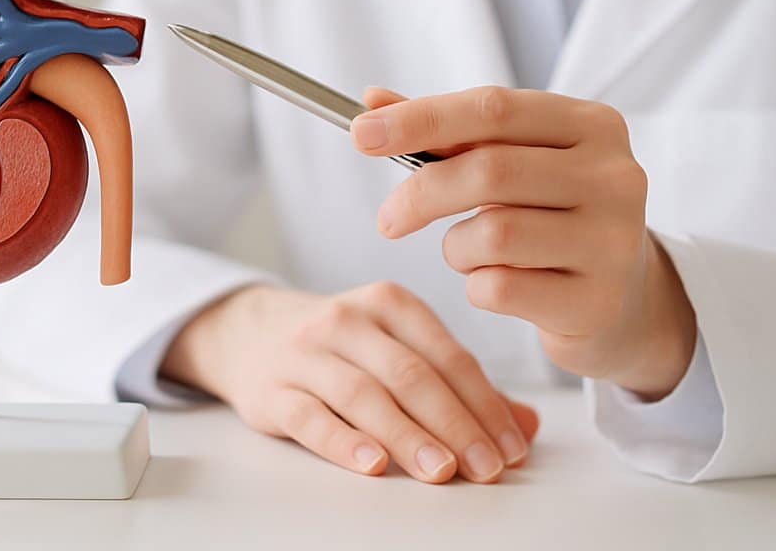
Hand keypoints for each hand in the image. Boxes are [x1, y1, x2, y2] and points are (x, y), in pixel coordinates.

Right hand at [159, 281, 539, 482]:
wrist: (248, 333)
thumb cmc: (341, 347)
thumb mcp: (399, 347)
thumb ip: (462, 387)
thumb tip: (527, 427)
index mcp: (389, 304)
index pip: (447, 355)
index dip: (484, 403)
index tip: (510, 448)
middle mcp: (347, 320)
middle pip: (410, 374)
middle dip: (454, 423)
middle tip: (485, 467)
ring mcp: (306, 353)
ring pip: (364, 394)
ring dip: (407, 436)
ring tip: (441, 471)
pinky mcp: (272, 390)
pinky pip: (310, 416)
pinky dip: (343, 441)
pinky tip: (372, 463)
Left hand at [351, 85, 696, 398]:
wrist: (619, 301)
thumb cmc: (551, 217)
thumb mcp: (511, 163)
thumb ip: (445, 132)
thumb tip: (371, 100)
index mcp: (592, 125)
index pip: (492, 109)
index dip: (420, 118)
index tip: (361, 132)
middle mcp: (615, 176)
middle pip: (489, 170)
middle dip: (421, 194)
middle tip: (388, 219)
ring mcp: (614, 240)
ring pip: (493, 233)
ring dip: (456, 247)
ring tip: (467, 253)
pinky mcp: (597, 301)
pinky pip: (500, 288)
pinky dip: (476, 286)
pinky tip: (494, 284)